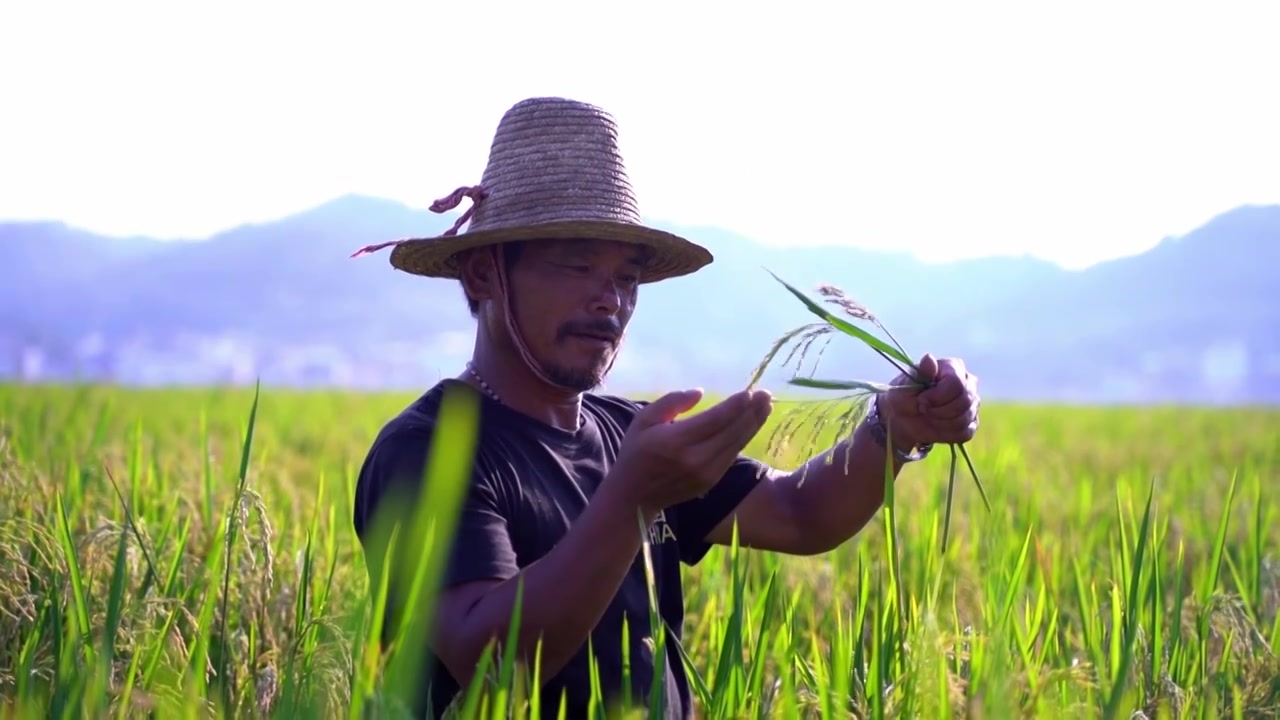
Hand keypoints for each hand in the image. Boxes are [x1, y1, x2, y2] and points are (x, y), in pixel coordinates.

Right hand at [608, 388, 772, 515]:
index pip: (714, 421)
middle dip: (751, 412)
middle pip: (731, 432)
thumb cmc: (636, 452)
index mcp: (676, 442)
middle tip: (766, 394)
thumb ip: (671, 403)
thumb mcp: (643, 420)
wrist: (634, 496)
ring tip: (765, 406)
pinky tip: (751, 424)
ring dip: (753, 424)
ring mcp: (706, 473)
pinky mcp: (711, 481)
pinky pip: (731, 456)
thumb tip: (699, 393)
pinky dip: (744, 438)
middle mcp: (695, 459)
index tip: (750, 392)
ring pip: (736, 445)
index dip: (735, 406)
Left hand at [878, 354, 979, 448]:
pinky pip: (965, 433)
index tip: (921, 400)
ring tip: (928, 416)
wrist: (902, 419)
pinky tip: (936, 425)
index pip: (957, 384)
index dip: (938, 396)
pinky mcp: (972, 422)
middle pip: (965, 401)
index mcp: (953, 367)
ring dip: (940, 422)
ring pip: (965, 418)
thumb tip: (929, 358)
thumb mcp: (906, 384)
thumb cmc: (904, 396)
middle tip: (923, 409)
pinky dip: (947, 433)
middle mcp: (968, 383)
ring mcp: (972, 403)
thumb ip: (920, 373)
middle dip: (939, 410)